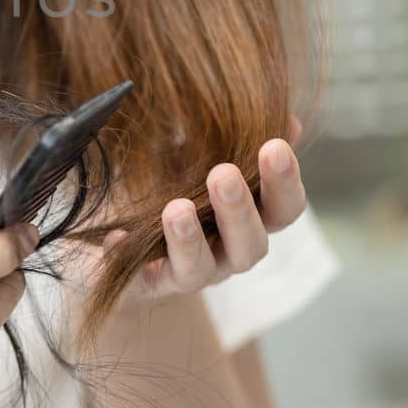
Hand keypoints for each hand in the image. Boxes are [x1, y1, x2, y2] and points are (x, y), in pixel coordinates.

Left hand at [69, 116, 308, 304]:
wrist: (132, 245)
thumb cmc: (180, 188)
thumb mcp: (207, 158)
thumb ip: (242, 141)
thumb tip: (289, 121)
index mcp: (252, 219)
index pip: (285, 209)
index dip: (285, 182)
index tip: (274, 146)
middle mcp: (230, 253)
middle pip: (252, 244)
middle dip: (239, 210)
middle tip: (223, 174)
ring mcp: (192, 274)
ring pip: (201, 268)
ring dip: (190, 238)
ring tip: (175, 209)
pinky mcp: (148, 285)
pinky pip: (141, 278)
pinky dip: (129, 254)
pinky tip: (118, 239)